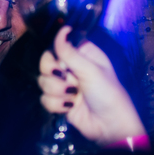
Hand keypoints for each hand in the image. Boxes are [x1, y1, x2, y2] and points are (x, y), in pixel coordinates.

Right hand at [38, 26, 145, 144]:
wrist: (110, 126)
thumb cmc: (107, 93)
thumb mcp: (90, 70)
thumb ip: (70, 52)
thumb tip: (62, 28)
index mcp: (82, 55)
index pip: (57, 45)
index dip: (55, 54)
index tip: (62, 62)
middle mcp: (71, 68)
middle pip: (45, 62)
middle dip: (52, 73)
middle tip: (65, 78)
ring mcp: (64, 85)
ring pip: (43, 81)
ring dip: (57, 91)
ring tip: (73, 96)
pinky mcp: (59, 102)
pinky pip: (44, 98)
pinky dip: (56, 105)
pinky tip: (70, 107)